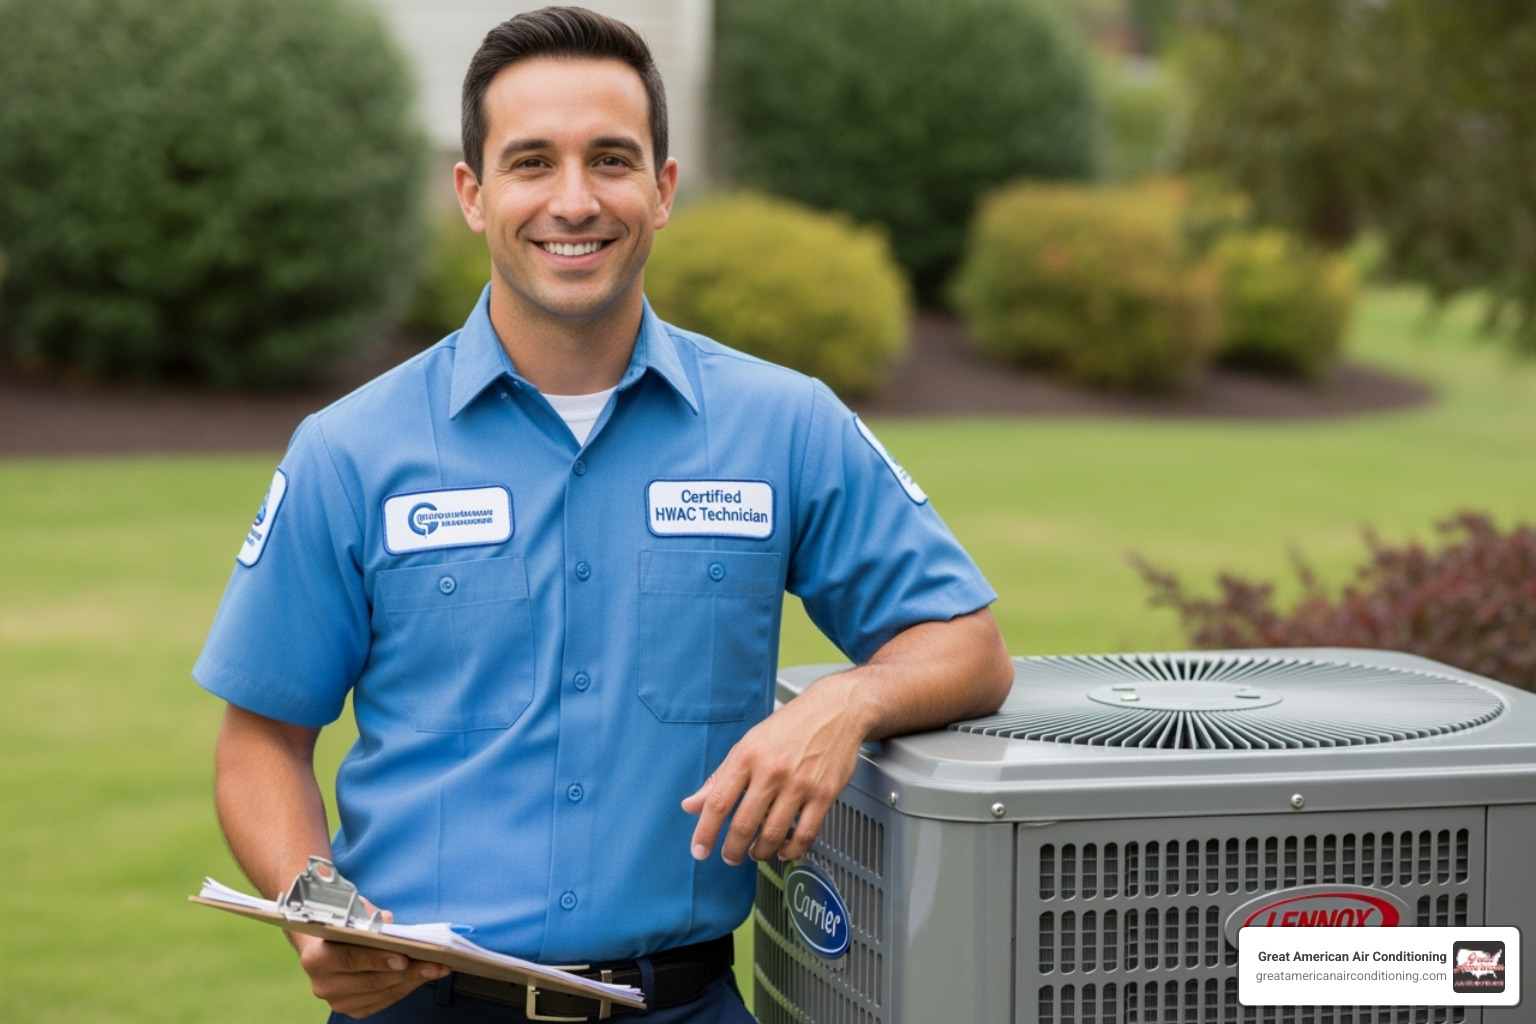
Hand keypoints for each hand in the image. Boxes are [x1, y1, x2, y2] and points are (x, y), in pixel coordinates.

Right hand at [290, 904, 449, 1018]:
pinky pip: (383, 1002)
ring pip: (381, 993)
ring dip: (412, 980)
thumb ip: (367, 916)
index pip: (350, 959)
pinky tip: (422, 976)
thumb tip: (387, 921)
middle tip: (435, 962)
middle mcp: (323, 984)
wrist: (320, 944)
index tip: (404, 956)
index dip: (378, 959)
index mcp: (316, 957)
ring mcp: (337, 1000)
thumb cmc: (340, 924)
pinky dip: (405, 988)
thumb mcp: (350, 911)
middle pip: (371, 980)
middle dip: (408, 971)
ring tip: (437, 968)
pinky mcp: (351, 1009)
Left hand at [681, 674, 865, 865]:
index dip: (705, 832)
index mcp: (747, 756)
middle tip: (730, 857)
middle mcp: (772, 771)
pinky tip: (784, 850)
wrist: (836, 710)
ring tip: (755, 853)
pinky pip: (805, 834)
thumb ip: (720, 777)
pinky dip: (791, 850)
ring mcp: (799, 784)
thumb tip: (692, 804)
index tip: (699, 850)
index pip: (717, 802)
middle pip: (743, 824)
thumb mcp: (748, 744)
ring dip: (760, 852)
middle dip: (732, 849)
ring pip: (773, 834)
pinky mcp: (824, 794)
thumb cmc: (791, 726)